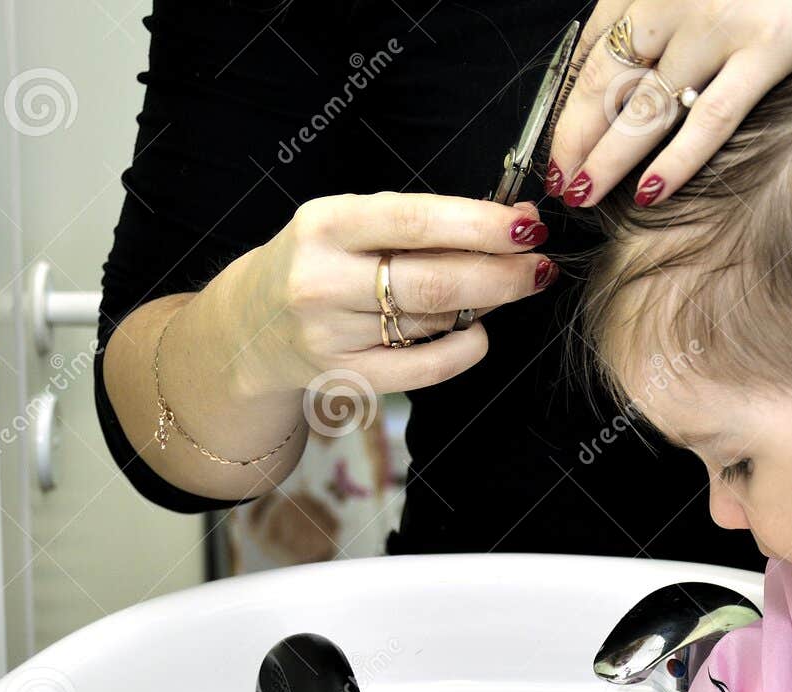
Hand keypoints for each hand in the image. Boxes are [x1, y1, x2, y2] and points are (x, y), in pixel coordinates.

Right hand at [221, 191, 556, 402]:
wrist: (252, 324)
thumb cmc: (323, 261)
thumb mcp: (355, 224)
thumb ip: (429, 221)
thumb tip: (517, 218)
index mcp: (326, 223)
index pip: (418, 221)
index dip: (483, 225)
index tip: (528, 226)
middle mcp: (321, 278)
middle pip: (436, 280)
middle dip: (502, 273)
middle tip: (540, 266)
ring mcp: (330, 332)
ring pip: (435, 321)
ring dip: (486, 304)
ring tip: (507, 288)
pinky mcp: (345, 374)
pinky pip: (427, 367)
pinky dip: (465, 350)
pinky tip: (478, 332)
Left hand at [547, 0, 791, 206]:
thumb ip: (669, 12)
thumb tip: (646, 65)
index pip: (592, 49)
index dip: (568, 101)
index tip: (558, 139)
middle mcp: (673, 2)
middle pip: (606, 82)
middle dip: (574, 136)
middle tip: (559, 180)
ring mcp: (717, 28)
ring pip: (646, 107)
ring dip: (607, 157)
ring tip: (583, 193)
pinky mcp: (767, 50)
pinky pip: (712, 118)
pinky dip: (677, 161)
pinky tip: (650, 192)